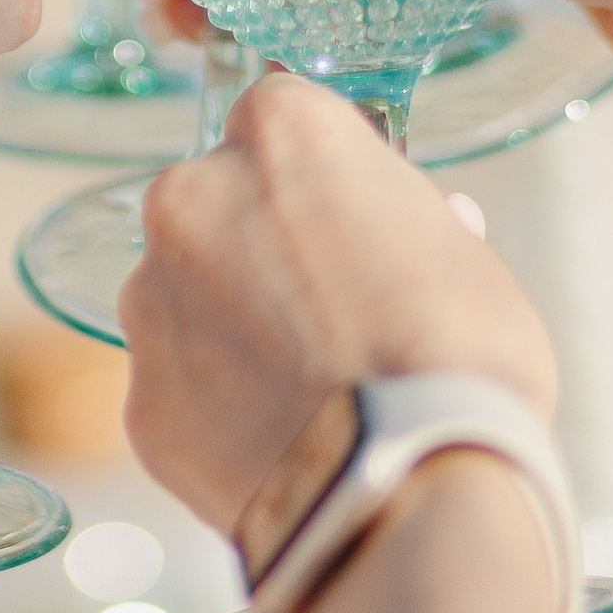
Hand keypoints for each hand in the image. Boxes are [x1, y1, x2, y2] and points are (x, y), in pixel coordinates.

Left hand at [118, 72, 557, 533]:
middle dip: (261, 247)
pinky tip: (282, 447)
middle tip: (330, 314)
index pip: (283, 119)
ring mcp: (152, 301)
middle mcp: (193, 197)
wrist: (407, 493)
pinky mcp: (140, 399)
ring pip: (186, 296)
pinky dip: (218, 412)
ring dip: (231, 329)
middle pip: (217, 203)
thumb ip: (422, 227)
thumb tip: (431, 224)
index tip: (350, 219)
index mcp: (281, 134)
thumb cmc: (458, 361)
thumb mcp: (471, 262)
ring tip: (309, 394)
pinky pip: (180, 390)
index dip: (321, 176)